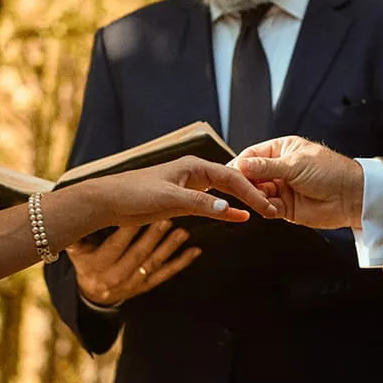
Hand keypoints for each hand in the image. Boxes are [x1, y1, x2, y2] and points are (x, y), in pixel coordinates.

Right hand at [66, 220, 199, 307]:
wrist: (92, 292)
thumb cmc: (85, 259)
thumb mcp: (76, 248)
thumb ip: (75, 234)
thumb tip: (62, 212)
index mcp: (97, 265)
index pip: (114, 245)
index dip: (128, 229)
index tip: (140, 212)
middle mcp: (115, 278)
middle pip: (137, 255)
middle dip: (152, 237)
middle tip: (167, 218)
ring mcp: (132, 285)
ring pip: (153, 264)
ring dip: (169, 248)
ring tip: (183, 232)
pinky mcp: (145, 288)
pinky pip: (165, 276)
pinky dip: (181, 263)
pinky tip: (195, 251)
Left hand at [87, 155, 277, 228]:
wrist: (109, 201)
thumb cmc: (136, 194)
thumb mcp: (170, 199)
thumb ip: (201, 204)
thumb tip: (230, 207)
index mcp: (194, 166)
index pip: (232, 177)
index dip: (252, 191)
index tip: (267, 206)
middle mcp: (195, 173)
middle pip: (232, 182)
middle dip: (253, 195)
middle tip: (272, 210)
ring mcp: (189, 186)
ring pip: (223, 192)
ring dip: (242, 201)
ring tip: (262, 211)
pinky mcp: (182, 199)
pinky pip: (211, 203)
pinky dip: (226, 209)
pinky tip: (238, 216)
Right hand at [232, 136, 362, 229]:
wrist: (351, 196)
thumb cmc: (330, 172)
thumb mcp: (295, 164)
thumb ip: (266, 167)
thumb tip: (240, 165)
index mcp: (282, 150)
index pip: (253, 155)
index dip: (241, 163)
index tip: (230, 172)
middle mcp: (279, 168)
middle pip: (252, 175)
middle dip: (245, 182)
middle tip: (238, 188)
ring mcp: (282, 188)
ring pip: (257, 192)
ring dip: (255, 196)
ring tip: (257, 198)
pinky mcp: (286, 207)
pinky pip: (267, 207)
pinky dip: (265, 208)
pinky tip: (268, 208)